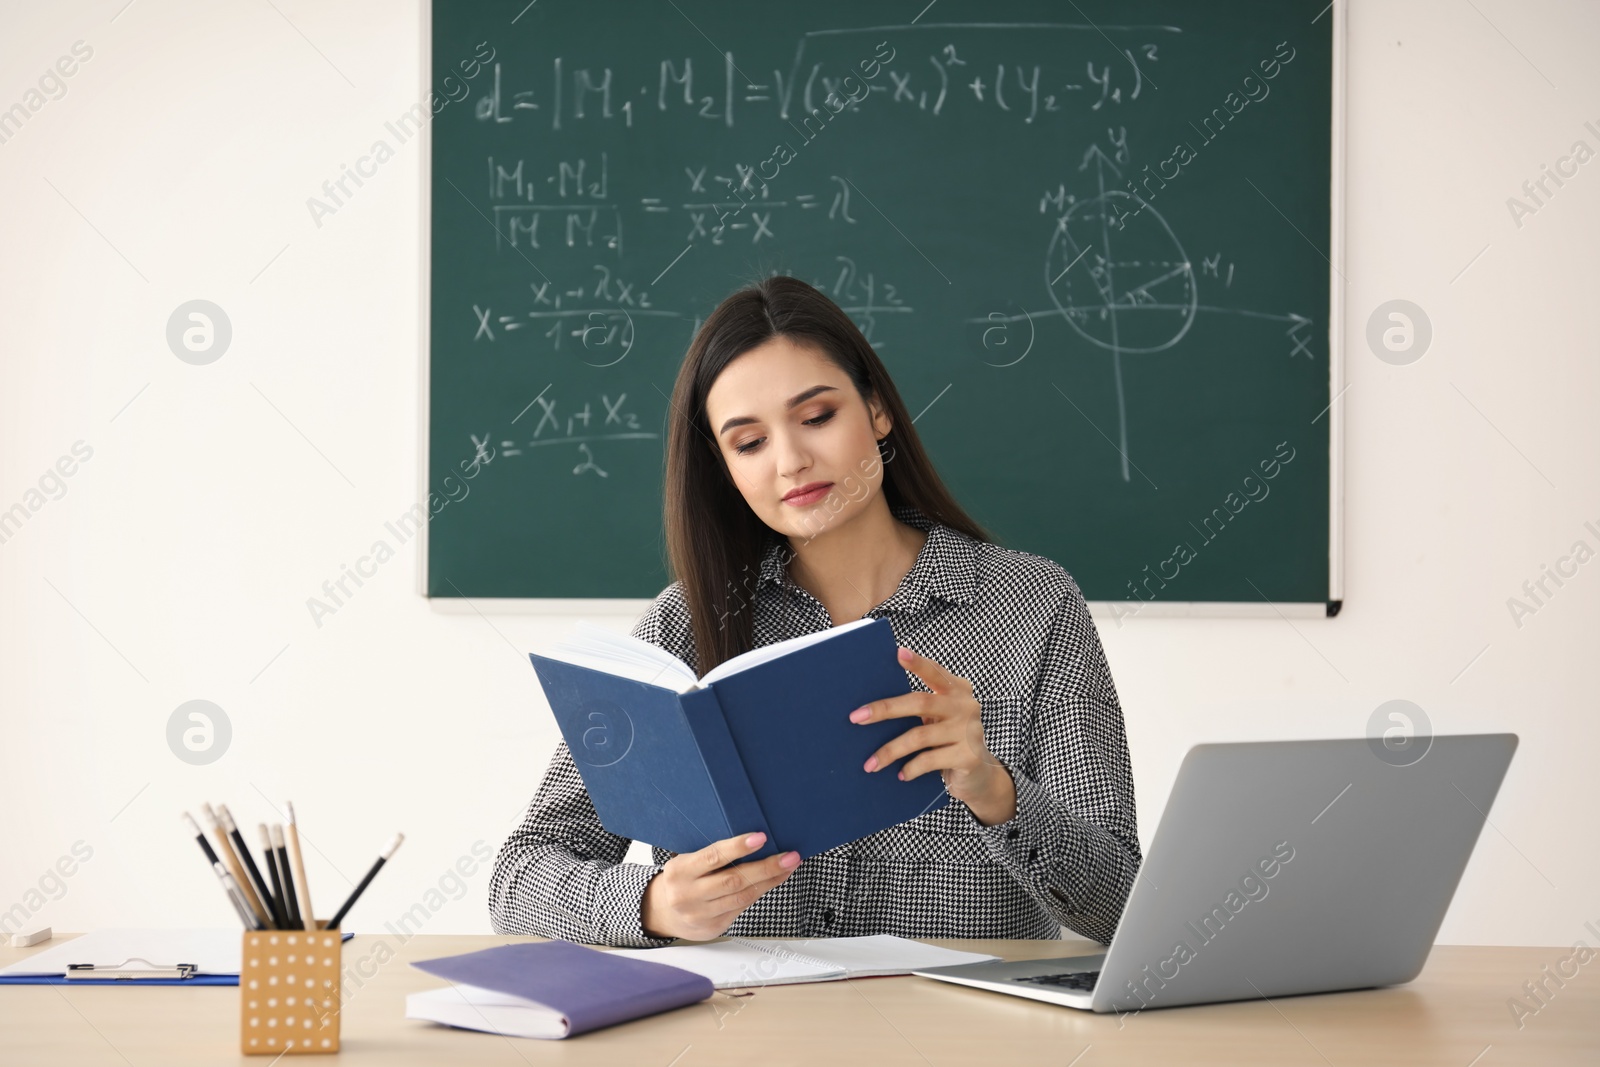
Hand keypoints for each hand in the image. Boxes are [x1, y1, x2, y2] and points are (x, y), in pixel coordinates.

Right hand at [640, 831, 800, 940]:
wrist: (663, 912)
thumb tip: (753, 841)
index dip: (738, 847)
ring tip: (788, 867)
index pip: (713, 857)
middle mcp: (688, 895)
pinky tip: (773, 881)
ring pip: (742, 896)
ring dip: (770, 880)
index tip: (761, 837)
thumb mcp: (688, 861)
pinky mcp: (713, 927)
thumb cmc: (682, 878)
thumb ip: (712, 855)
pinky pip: (742, 908)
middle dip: (766, 867)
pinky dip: (760, 892)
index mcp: (680, 871)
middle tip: (789, 856)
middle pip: (734, 880)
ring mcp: (701, 914)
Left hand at [852, 646, 1017, 825]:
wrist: (980, 777)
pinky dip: (910, 768)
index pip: (935, 671)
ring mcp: (970, 731)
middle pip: (920, 702)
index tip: (898, 653)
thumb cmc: (948, 742)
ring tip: (871, 764)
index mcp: (957, 690)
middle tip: (856, 717)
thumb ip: (919, 709)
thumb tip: (872, 711)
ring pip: (919, 736)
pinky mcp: (969, 756)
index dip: (917, 663)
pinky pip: (929, 760)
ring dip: (890, 750)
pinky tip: (900, 774)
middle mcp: (966, 705)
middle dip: (885, 709)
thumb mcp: (938, 720)